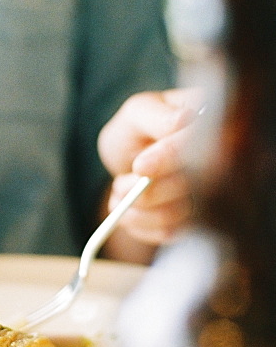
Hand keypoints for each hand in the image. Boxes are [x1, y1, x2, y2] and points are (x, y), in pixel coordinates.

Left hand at [97, 88, 202, 258]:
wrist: (131, 159)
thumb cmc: (138, 130)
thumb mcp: (138, 113)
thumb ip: (158, 117)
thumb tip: (185, 119)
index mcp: (216, 122)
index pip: (206, 143)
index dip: (171, 157)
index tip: (140, 165)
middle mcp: (226, 160)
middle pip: (196, 185)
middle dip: (147, 188)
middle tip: (120, 183)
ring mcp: (215, 194)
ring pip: (181, 214)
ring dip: (139, 207)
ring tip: (120, 191)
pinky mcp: (199, 222)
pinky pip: (172, 233)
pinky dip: (140, 224)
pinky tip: (128, 210)